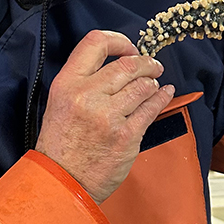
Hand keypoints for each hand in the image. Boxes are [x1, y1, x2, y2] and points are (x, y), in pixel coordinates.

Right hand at [35, 30, 175, 203]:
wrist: (62, 182)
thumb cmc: (61, 145)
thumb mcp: (59, 102)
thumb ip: (82, 80)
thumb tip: (115, 63)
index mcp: (67, 84)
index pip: (96, 43)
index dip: (119, 41)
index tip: (129, 47)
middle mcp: (87, 95)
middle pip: (127, 64)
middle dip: (145, 62)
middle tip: (151, 64)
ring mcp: (108, 116)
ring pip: (143, 85)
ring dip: (152, 81)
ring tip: (152, 83)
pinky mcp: (126, 135)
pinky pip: (151, 107)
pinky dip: (162, 96)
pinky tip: (164, 92)